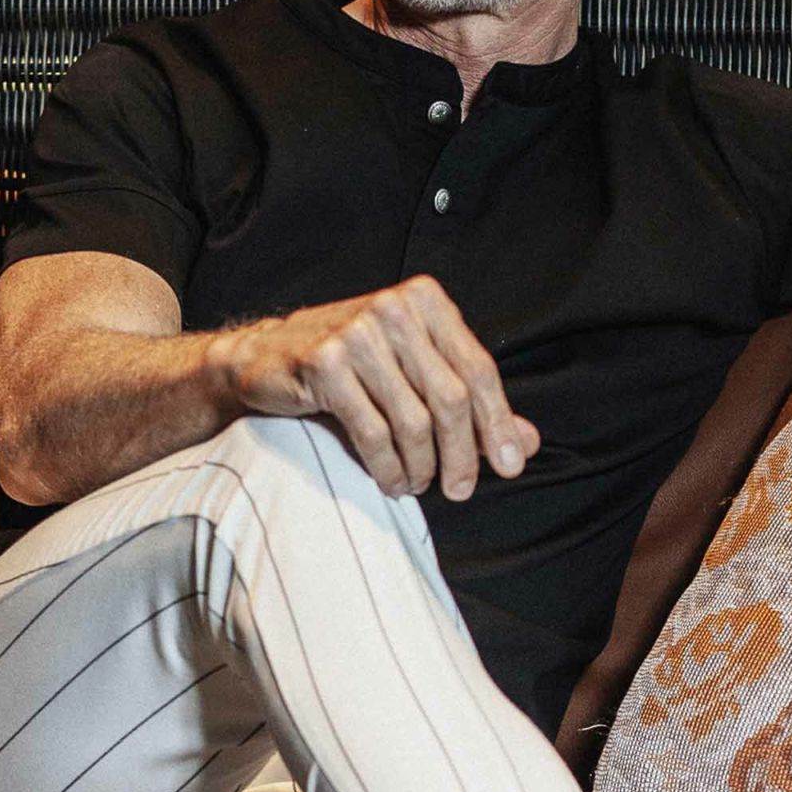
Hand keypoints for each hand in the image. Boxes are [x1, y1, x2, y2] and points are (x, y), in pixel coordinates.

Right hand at [207, 275, 538, 500]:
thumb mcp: (414, 373)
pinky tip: (391, 480)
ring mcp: (357, 333)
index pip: (477, 368)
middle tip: (462, 490)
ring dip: (422, 467)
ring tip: (417, 484)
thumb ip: (470, 404)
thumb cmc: (350, 365)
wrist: (266, 356)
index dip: (498, 422)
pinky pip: (373, 432)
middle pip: (451, 397)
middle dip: (462, 454)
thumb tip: (525, 443)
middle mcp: (393, 308)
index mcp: (425, 300)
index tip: (508, 465)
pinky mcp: (324, 362)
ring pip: (414, 420)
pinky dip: (388, 467)